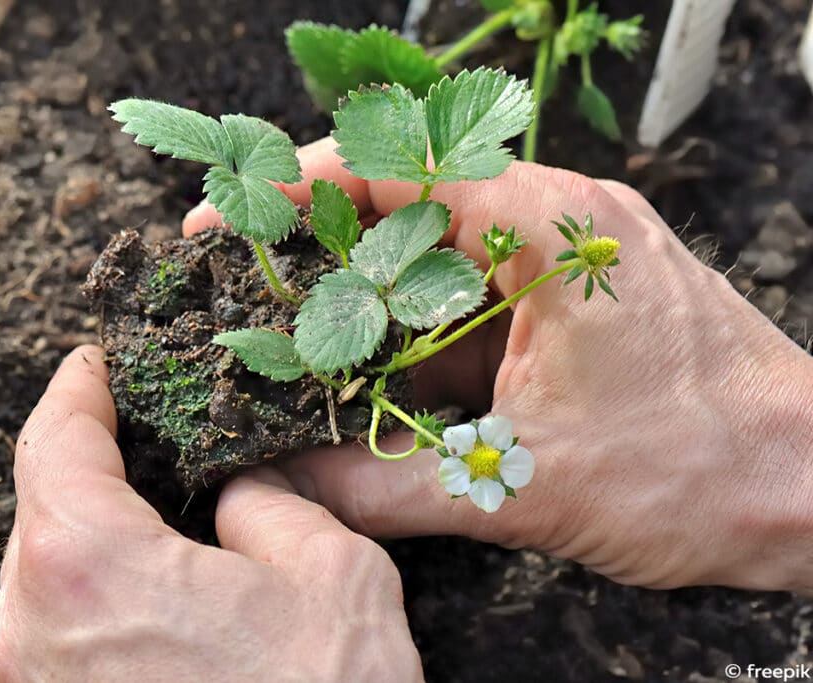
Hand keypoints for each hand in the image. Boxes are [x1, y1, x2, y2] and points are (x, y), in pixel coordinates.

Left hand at [0, 346, 421, 681]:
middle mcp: (34, 626)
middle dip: (93, 457)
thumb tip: (236, 490)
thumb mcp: (327, 571)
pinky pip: (60, 624)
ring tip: (160, 503)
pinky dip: (97, 585)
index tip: (97, 364)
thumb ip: (269, 502)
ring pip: (47, 568)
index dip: (78, 388)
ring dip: (96, 525)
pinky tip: (157, 582)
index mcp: (89, 565)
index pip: (54, 440)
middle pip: (44, 503)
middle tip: (149, 427)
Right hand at [184, 138, 812, 590]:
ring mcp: (564, 264)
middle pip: (406, 209)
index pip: (394, 168)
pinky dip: (418, 342)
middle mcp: (554, 223)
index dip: (296, 189)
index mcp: (544, 225)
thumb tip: (287, 482)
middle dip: (322, 253)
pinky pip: (473, 306)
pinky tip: (378, 387)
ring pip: (437, 264)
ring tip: (302, 352)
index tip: (226, 219)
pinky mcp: (569, 309)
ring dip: (371, 308)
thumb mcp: (526, 480)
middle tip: (250, 296)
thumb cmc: (704, 467)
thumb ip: (389, 483)